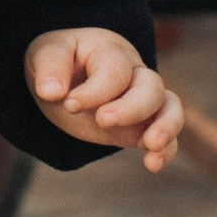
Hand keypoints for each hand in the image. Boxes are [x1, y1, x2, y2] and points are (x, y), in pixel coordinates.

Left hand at [25, 27, 181, 171]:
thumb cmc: (59, 61)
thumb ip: (50, 67)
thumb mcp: (46, 53)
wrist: (64, 76)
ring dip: (165, 126)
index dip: (96, 91)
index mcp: (110, 51)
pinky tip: (153, 165)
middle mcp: (134, 73)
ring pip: (169, 108)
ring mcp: (141, 100)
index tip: (69, 104)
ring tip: (151, 145)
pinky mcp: (141, 127)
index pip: (115, 71)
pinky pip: (166, 137)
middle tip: (102, 120)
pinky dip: (166, 151)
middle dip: (131, 108)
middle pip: (151, 86)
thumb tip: (51, 92)